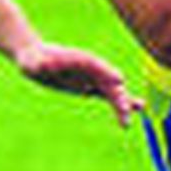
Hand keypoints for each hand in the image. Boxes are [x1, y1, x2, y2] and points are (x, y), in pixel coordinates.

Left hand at [12, 42, 142, 128]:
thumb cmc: (32, 60)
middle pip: (107, 81)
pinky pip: (109, 96)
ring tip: (136, 112)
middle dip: (117, 94)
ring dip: (124, 102)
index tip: (118, 81)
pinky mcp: (91, 87)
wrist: (34, 59)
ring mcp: (92, 77)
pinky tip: (137, 109)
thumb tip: (42, 66)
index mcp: (78, 58)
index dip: (107, 72)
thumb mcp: (34, 63)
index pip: (95, 65)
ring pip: (112, 90)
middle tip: (125, 110)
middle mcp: (89, 67)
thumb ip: (41, 65)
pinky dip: (121, 103)